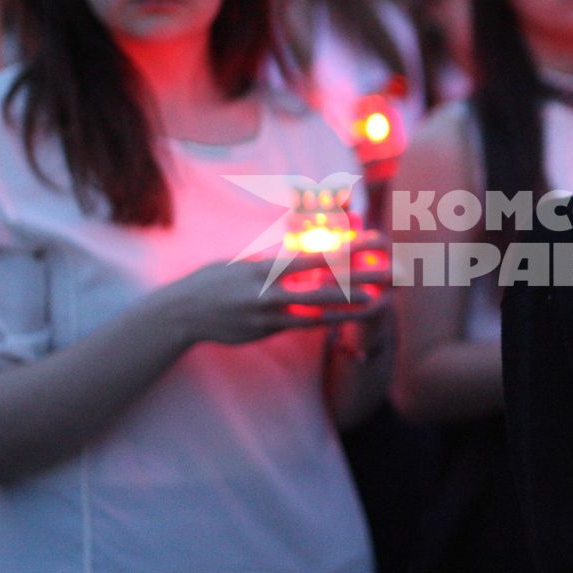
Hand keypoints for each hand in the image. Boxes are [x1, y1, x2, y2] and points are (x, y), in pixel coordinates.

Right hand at [156, 252, 389, 347]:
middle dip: (361, 277)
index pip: (317, 255)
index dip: (349, 249)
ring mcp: (270, 315)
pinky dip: (325, 321)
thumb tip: (297, 257)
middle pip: (327, 284)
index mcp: (266, 267)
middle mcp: (272, 291)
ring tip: (379, 300)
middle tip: (391, 270)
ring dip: (351, 304)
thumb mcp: (241, 263)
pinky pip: (302, 325)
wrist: (182, 314)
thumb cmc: (212, 281)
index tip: (374, 240)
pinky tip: (346, 318)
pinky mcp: (267, 331)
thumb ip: (271, 262)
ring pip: (320, 310)